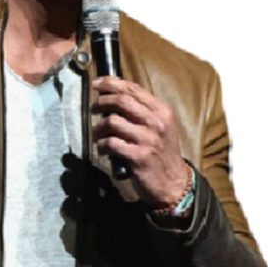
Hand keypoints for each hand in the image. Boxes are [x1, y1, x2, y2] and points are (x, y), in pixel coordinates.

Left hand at [92, 76, 187, 205]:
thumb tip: (114, 94)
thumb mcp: (160, 126)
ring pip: (112, 122)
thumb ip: (142, 110)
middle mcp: (157, 122)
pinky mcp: (138, 157)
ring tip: (97, 135)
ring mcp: (148, 140)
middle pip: (121, 101)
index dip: (111, 83)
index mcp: (162, 111)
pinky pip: (111, 143)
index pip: (133, 89)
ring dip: (99, 128)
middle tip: (94, 109)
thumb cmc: (161, 153)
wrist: (173, 183)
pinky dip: (101, 145)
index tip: (97, 83)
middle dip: (101, 102)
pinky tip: (102, 149)